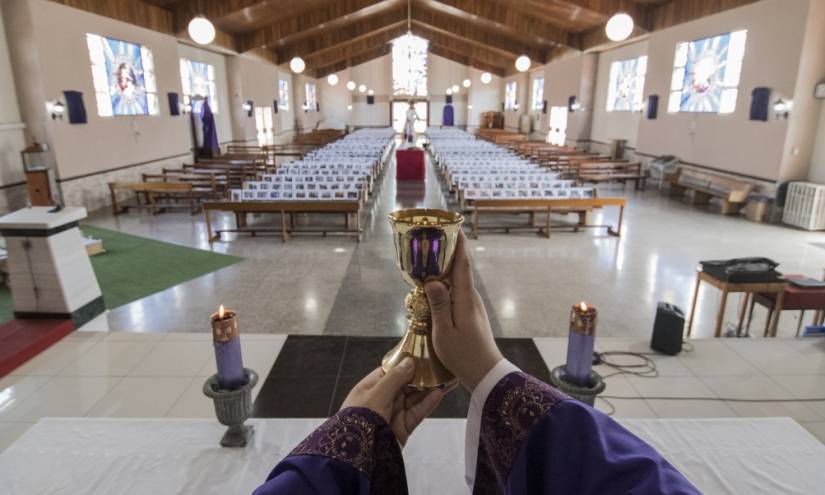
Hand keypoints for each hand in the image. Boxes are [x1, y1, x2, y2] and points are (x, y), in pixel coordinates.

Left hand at [341, 358, 442, 446]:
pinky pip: (418, 412)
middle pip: (405, 384)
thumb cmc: (358, 420)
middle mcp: (383, 399)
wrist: (357, 455)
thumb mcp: (376, 395)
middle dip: (421, 376)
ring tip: (444, 378)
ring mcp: (393, 413)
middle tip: (438, 366)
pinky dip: (428, 403)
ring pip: (414, 398)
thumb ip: (394, 378)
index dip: (406, 364)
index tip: (422, 355)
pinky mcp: (403, 427)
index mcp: (371, 387)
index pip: (391, 371)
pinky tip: (438, 394)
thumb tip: (409, 362)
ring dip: (429, 389)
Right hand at [426, 232, 502, 391]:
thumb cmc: (463, 355)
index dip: (458, 245)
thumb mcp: (445, 332)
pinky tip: (434, 288)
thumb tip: (433, 280)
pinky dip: (446, 284)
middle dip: (448, 252)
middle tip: (431, 239)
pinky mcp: (470, 314)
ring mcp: (472, 306)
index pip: (462, 265)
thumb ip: (439, 305)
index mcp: (465, 299)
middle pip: (460, 269)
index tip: (453, 227)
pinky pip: (457, 292)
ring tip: (427, 260)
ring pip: (458, 281)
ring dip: (445, 269)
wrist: (486, 374)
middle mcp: (471, 298)